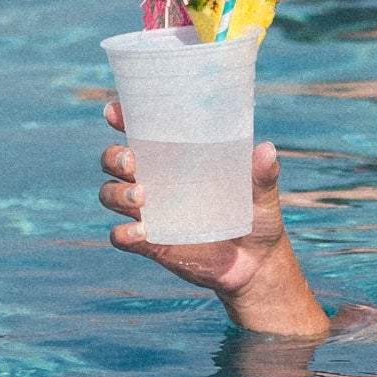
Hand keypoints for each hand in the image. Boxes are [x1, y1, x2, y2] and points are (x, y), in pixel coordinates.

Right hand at [98, 97, 298, 302]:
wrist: (254, 263)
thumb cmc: (256, 216)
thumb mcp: (262, 193)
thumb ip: (263, 173)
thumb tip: (266, 150)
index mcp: (177, 158)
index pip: (140, 132)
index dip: (122, 118)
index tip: (115, 112)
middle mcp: (156, 181)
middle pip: (113, 161)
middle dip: (114, 156)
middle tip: (133, 161)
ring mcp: (150, 213)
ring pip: (110, 194)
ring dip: (116, 192)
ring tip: (141, 196)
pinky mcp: (151, 243)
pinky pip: (122, 237)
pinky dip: (124, 233)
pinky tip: (139, 231)